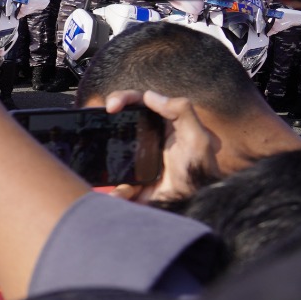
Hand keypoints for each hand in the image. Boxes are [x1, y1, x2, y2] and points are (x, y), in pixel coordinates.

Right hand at [104, 90, 221, 203]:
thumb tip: (149, 95)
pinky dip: (118, 189)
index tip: (112, 106)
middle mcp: (147, 138)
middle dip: (106, 118)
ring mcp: (135, 159)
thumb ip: (181, 111)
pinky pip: (113, 182)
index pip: (139, 103)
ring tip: (107, 158)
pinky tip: (126, 191)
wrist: (192, 203)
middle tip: (102, 117)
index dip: (124, 98)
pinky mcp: (129, 181)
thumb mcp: (197, 137)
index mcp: (162, 125)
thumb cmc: (198, 170)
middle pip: (120, 120)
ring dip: (106, 152)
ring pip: (110, 150)